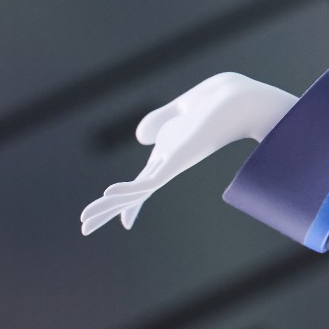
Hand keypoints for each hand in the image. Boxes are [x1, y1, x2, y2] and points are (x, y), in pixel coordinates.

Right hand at [79, 72, 296, 234]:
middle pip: (133, 191)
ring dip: (108, 207)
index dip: (127, 197)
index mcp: (171, 149)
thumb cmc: (222, 100)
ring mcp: (172, 162)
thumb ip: (161, 120)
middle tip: (84, 228)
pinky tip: (107, 195)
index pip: (143, 180)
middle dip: (109, 209)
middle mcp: (170, 160)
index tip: (122, 220)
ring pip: (134, 191)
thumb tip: (142, 139)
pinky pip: (148, 181)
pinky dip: (127, 190)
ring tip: (85, 222)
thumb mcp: (183, 108)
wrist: (243, 99)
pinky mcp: (177, 160)